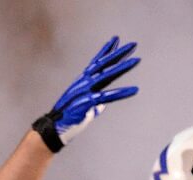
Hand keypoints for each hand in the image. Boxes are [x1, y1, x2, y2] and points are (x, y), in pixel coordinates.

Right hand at [31, 37, 139, 152]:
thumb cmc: (70, 116)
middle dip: (119, 53)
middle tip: (133, 44)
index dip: (107, 50)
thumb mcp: (85, 106)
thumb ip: (95, 102)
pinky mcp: (88, 102)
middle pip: (104, 63)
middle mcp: (84, 82)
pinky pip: (108, 96)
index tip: (116, 39)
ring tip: (136, 60)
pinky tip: (135, 90)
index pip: (97, 62)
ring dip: (123, 67)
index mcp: (83, 81)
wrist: (56, 127)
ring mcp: (85, 90)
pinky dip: (122, 93)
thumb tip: (103, 103)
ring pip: (107, 75)